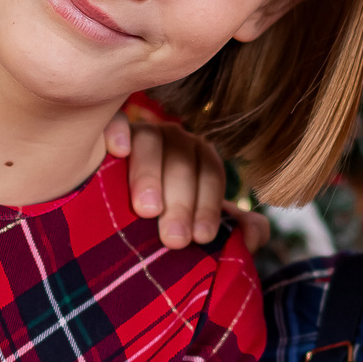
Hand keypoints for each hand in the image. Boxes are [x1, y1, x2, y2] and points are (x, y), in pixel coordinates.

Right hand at [104, 111, 271, 252]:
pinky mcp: (106, 131)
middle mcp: (172, 140)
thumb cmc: (160, 225)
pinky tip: (118, 151)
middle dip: (181, 202)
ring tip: (147, 210)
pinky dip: (116, 131)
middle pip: (182, 163)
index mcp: (199, 159)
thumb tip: (256, 234)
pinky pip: (113, 121)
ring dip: (150, 176)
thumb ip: (233, 232)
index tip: (202, 238)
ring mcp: (139, 132)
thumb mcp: (194, 229)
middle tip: (174, 240)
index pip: (211, 175)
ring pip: (150, 144)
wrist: (112, 219)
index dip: (209, 206)